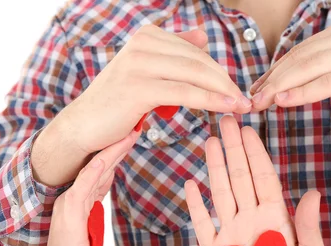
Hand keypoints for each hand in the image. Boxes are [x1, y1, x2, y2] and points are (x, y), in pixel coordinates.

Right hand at [33, 26, 250, 185]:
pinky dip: (210, 100)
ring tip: (242, 106)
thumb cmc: (118, 102)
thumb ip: (173, 52)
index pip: (195, 51)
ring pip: (195, 74)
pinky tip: (226, 108)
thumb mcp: (147, 72)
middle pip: (198, 60)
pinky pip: (184, 93)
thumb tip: (201, 35)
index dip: (219, 70)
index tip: (236, 89)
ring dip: (223, 91)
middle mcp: (142, 43)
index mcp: (147, 36)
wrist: (84, 125)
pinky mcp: (138, 87)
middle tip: (246, 100)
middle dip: (226, 81)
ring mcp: (139, 63)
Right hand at [37, 133, 136, 245]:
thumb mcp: (90, 231)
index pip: (102, 171)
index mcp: (80, 201)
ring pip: (95, 169)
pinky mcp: (70, 213)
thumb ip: (95, 212)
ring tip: (133, 131)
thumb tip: (105, 199)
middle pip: (100, 164)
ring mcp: (69, 203)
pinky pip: (86, 185)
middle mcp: (72, 197)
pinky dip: (99, 167)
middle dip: (119, 144)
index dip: (117, 153)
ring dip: (115, 149)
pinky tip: (112, 154)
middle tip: (137, 123)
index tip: (134, 137)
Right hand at [185, 116, 325, 245]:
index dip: (255, 153)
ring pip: (220, 192)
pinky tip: (191, 184)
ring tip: (210, 141)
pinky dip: (196, 204)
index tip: (249, 129)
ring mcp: (230, 232)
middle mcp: (250, 218)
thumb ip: (308, 226)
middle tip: (225, 121)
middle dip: (233, 148)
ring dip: (215, 167)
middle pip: (239, 176)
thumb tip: (313, 192)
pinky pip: (202, 223)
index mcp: (274, 217)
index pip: (262, 177)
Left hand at [250, 18, 330, 147]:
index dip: (274, 71)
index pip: (300, 52)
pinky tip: (281, 102)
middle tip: (249, 100)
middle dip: (270, 80)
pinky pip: (326, 83)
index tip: (255, 89)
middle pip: (299, 58)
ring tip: (258, 103)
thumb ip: (329, 70)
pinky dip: (301, 93)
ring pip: (308, 68)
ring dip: (279, 87)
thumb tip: (296, 81)